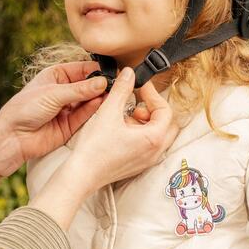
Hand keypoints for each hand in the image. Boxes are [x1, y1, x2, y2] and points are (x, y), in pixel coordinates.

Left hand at [0, 61, 110, 174]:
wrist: (13, 137)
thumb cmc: (24, 109)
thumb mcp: (53, 94)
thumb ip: (79, 90)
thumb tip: (103, 82)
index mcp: (56, 76)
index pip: (82, 69)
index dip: (96, 70)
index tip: (111, 72)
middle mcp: (63, 91)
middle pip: (88, 85)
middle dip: (101, 85)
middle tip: (116, 84)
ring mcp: (67, 109)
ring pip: (89, 101)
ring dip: (100, 98)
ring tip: (112, 94)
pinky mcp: (70, 126)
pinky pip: (86, 116)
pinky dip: (94, 110)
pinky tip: (101, 103)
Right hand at [29, 70, 176, 226]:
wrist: (82, 174)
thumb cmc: (95, 148)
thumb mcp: (109, 112)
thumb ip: (122, 89)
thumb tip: (129, 73)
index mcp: (154, 139)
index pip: (165, 110)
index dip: (152, 95)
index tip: (139, 87)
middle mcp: (156, 152)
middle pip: (167, 123)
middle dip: (153, 109)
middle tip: (136, 102)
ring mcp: (148, 161)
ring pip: (158, 134)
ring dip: (146, 121)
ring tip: (125, 116)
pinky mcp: (138, 165)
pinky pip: (149, 145)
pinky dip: (140, 133)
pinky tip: (120, 129)